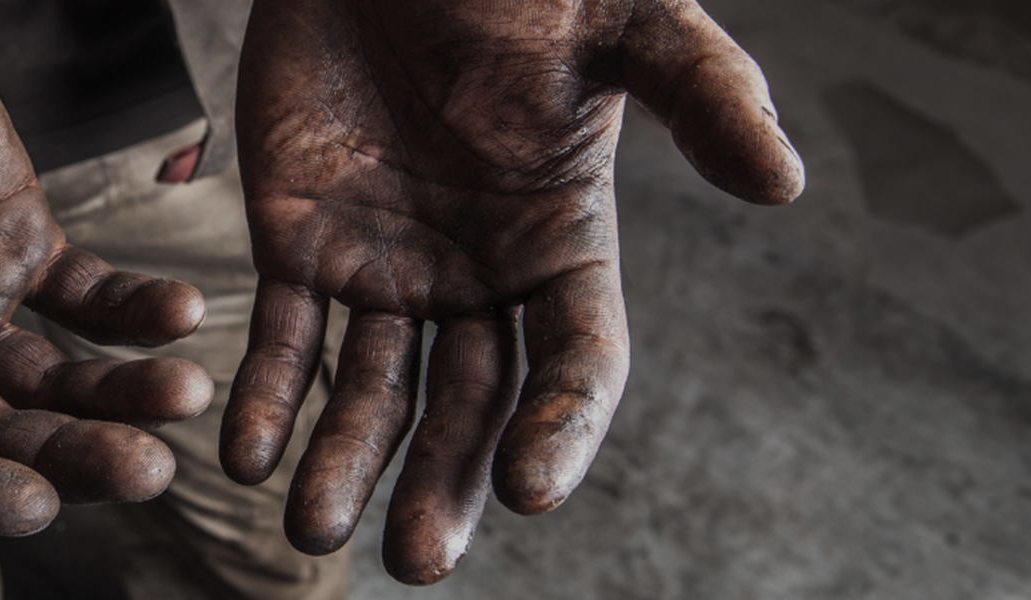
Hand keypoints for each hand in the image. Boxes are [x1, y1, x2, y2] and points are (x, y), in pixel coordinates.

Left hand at [223, 0, 803, 582]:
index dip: (561, 428)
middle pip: (470, 406)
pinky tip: (244, 458)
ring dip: (343, 463)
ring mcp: (385, 265)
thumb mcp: (626, 22)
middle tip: (418, 560)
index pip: (576, 361)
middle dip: (445, 482)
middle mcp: (475, 276)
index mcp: (561, 243)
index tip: (530, 492)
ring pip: (369, 390)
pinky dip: (265, 396)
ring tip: (314, 531)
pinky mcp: (299, 239)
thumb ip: (704, 92)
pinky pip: (282, 334)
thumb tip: (786, 186)